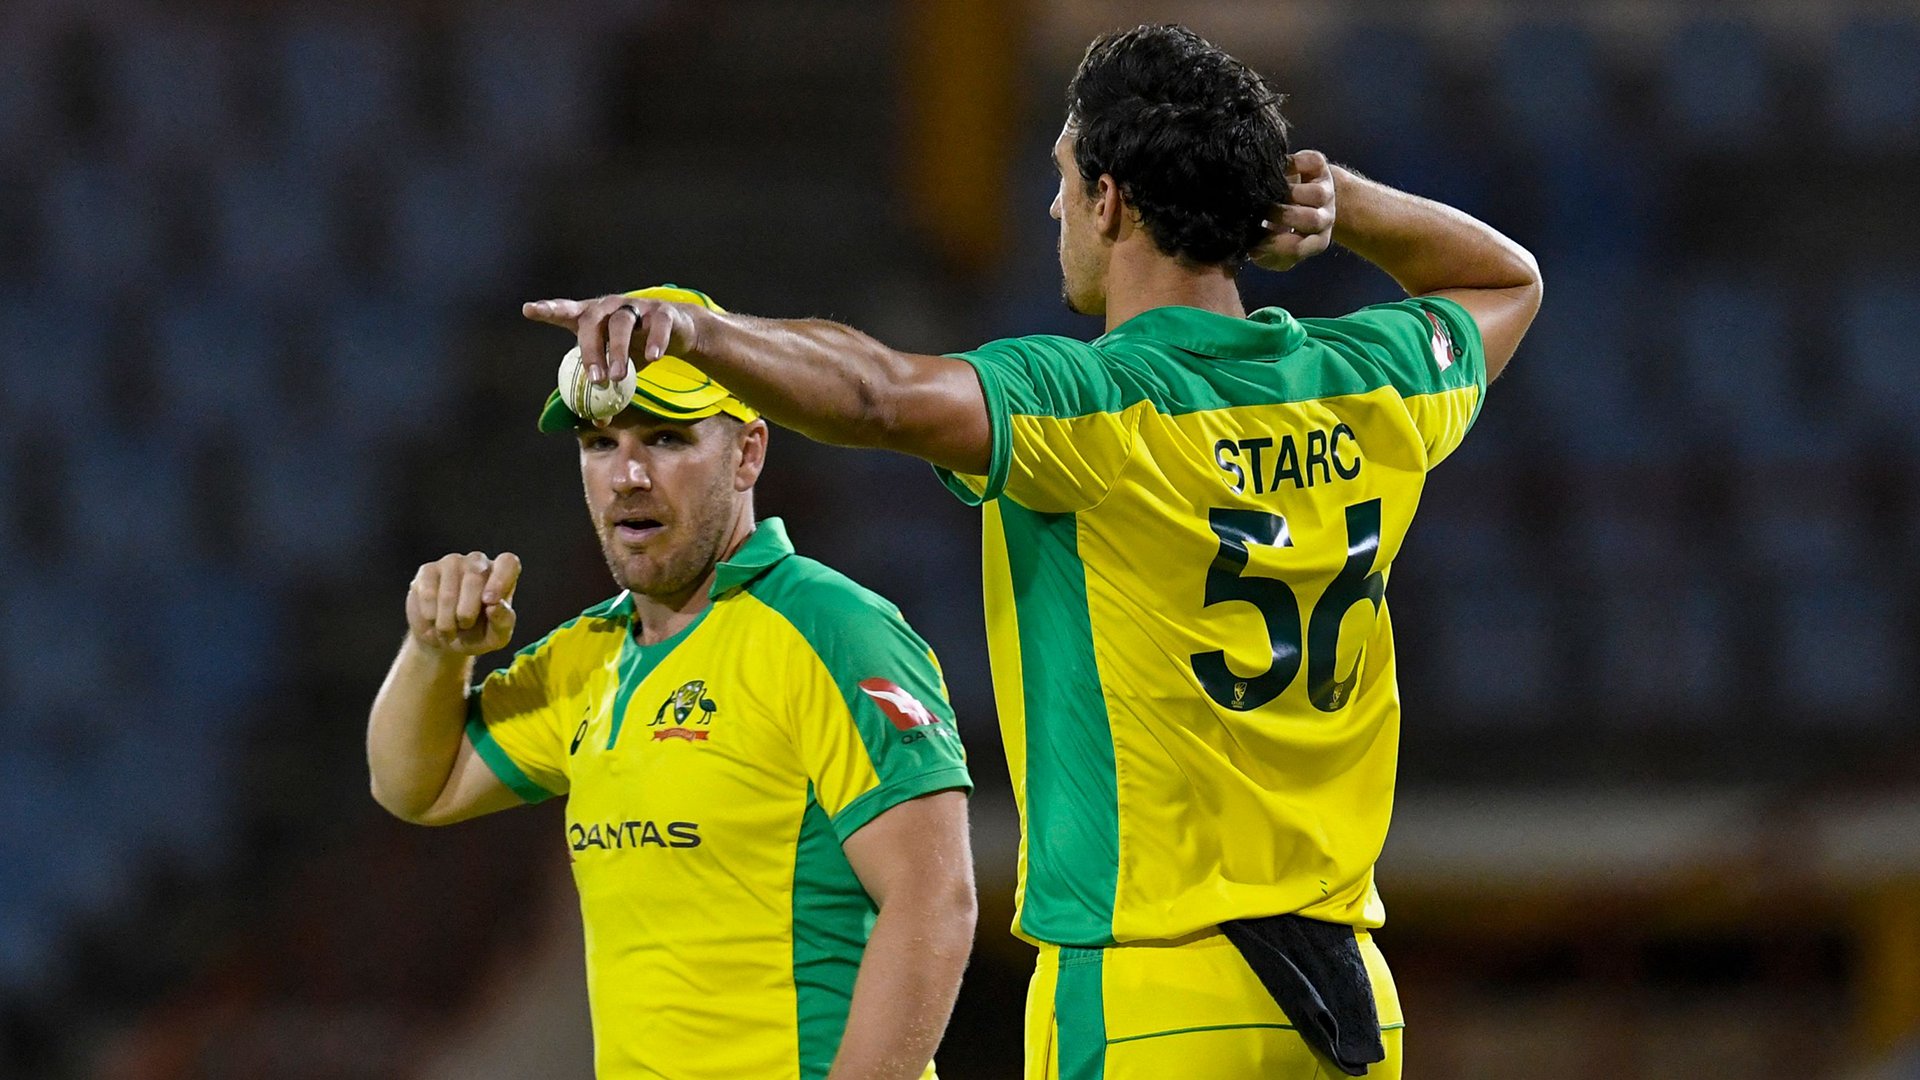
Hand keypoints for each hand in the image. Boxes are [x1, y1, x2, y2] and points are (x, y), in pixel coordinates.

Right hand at [407, 552, 520, 655]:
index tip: (490, 602)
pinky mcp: (428, 571)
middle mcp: (478, 562)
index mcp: (502, 574)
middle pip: (475, 577)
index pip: (508, 562)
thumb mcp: (496, 636)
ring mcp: (452, 563)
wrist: (445, 641)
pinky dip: (430, 615)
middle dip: (467, 612)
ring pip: (449, 590)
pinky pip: (428, 593)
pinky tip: (432, 620)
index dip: (500, 580)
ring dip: (447, 620)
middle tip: (464, 626)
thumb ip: (503, 621)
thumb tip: (496, 605)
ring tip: (448, 630)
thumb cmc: (478, 635)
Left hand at [523, 294, 701, 387]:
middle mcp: (612, 306)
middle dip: (590, 350)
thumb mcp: (619, 367)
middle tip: (594, 379)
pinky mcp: (663, 311)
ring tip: (618, 377)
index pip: (567, 311)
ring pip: (622, 324)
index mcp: (594, 316)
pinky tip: (653, 358)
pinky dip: (655, 341)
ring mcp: (637, 306)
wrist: (678, 332)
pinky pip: (657, 324)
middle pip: (593, 321)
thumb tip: (597, 421)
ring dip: (618, 351)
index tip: (528, 310)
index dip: (548, 309)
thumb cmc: (638, 347)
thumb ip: (606, 388)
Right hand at [1252, 149, 1335, 271]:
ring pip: (1318, 194)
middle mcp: (1326, 217)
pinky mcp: (1319, 165)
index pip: (1298, 247)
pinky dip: (1293, 164)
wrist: (1288, 195)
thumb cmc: (1277, 226)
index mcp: (1316, 241)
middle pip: (1313, 220)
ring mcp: (1326, 190)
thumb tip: (1252, 243)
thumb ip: (1263, 253)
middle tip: (1263, 212)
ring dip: (1289, 193)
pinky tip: (1278, 171)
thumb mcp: (1269, 248)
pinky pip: (1311, 162)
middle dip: (1283, 215)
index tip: (1255, 241)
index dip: (1273, 244)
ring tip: (1271, 193)